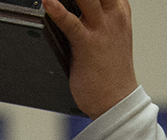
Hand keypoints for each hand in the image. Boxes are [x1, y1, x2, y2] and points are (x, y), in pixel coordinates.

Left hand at [44, 0, 136, 119]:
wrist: (117, 103)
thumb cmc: (109, 70)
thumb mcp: (110, 34)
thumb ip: (96, 15)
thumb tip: (73, 6)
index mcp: (119, 9)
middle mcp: (113, 14)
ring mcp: (102, 29)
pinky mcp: (88, 45)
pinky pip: (70, 22)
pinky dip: (57, 9)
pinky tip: (47, 0)